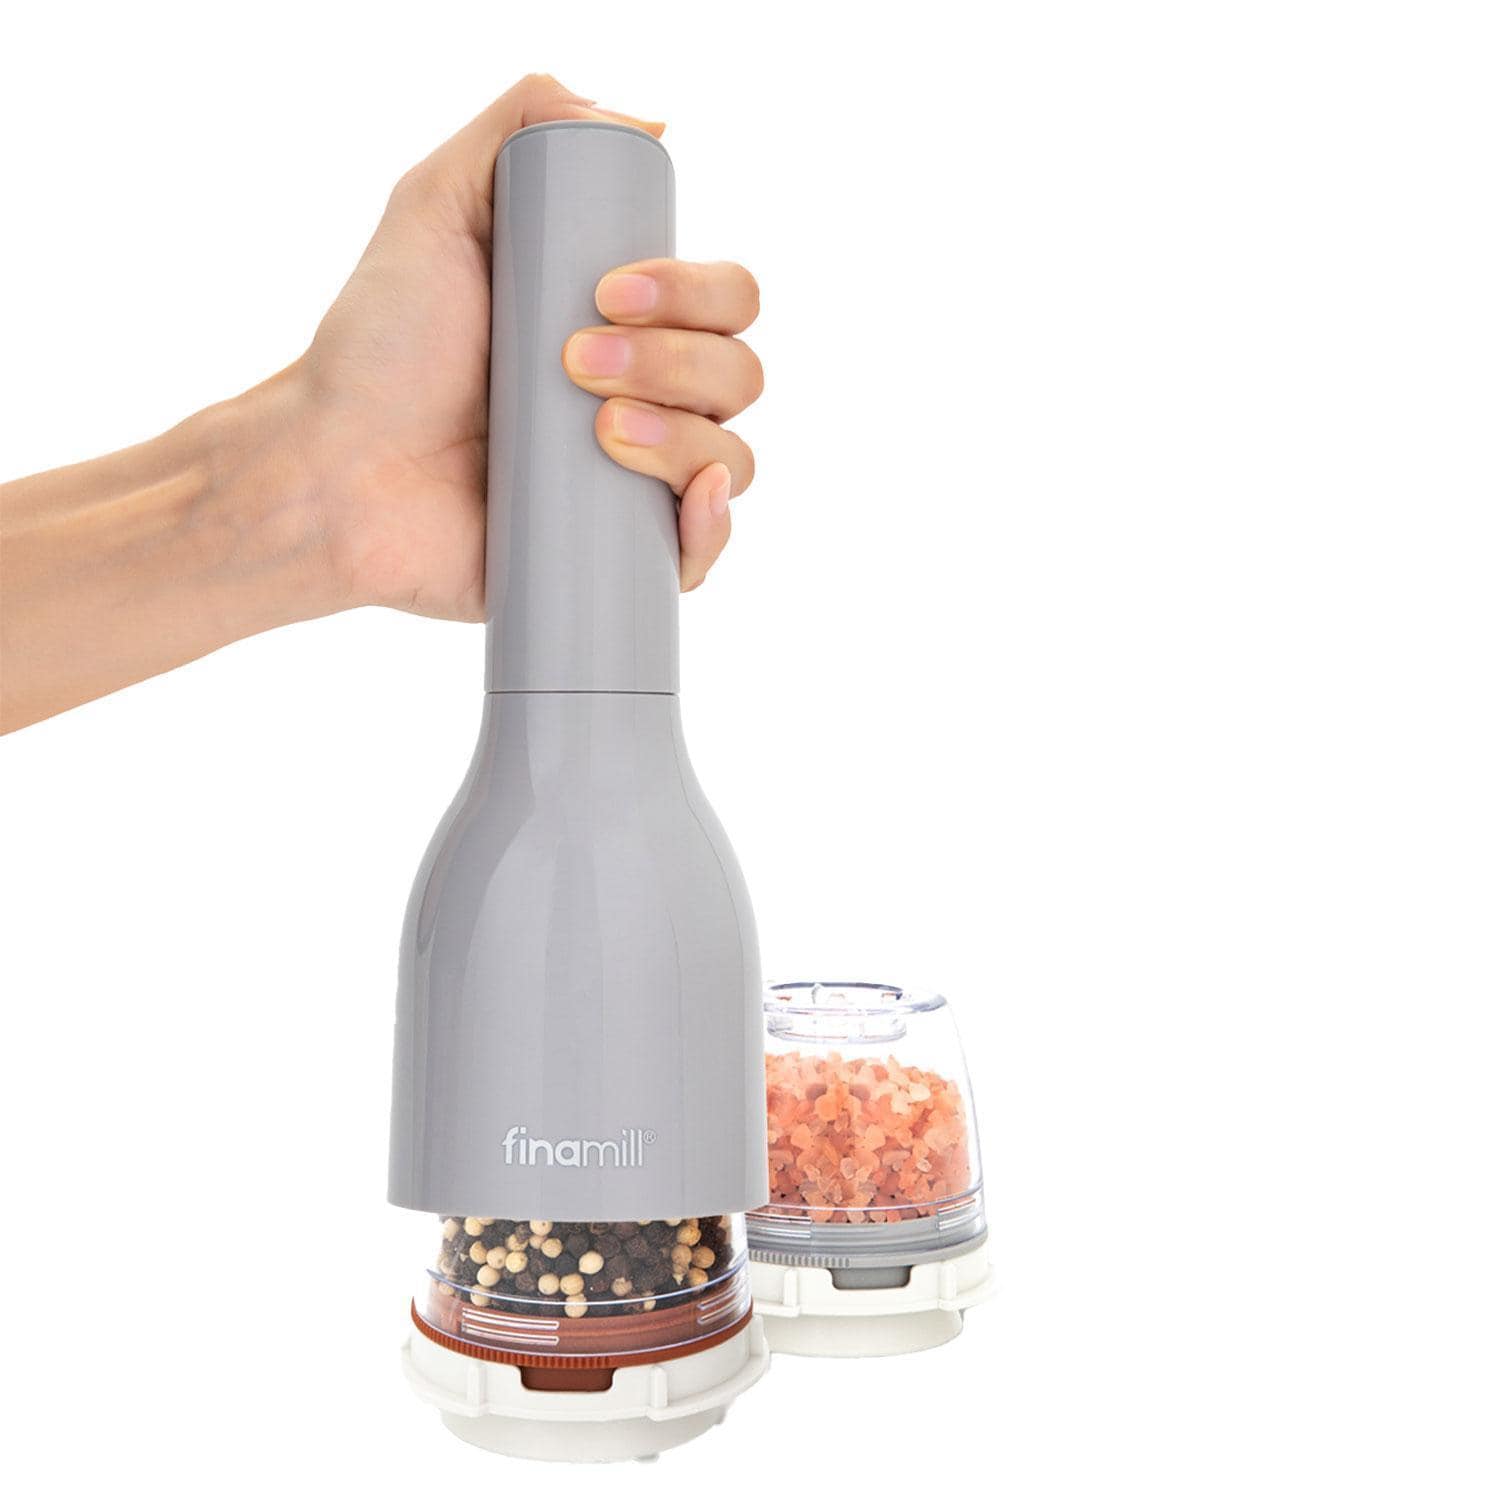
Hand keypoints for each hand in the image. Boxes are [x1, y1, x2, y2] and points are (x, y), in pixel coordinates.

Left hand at [300, 73, 761, 614]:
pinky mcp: (617, 561)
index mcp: (624, 327)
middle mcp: (645, 402)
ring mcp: (635, 486)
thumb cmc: (378, 349)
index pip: (724, 301)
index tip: (609, 293)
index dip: (696, 291)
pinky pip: (704, 552)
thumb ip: (520, 127)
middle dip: (676, 361)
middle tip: (574, 363)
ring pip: (731, 457)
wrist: (333, 471)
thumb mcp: (434, 205)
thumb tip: (649, 124)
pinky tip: (691, 496)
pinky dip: (715, 525)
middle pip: (738, 375)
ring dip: (686, 435)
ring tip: (599, 432)